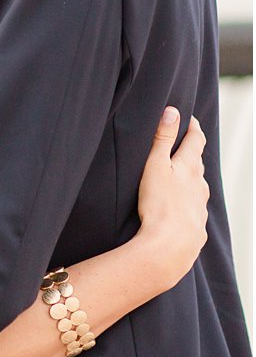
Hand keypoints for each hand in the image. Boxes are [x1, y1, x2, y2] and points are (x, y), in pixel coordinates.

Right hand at [134, 107, 208, 285]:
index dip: (192, 127)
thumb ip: (163, 138)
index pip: (196, 140)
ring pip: (197, 184)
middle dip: (191, 150)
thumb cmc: (160, 204)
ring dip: (190, 175)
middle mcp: (199, 183)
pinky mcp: (196, 221)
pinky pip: (194, 204)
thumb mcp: (155, 165)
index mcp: (189, 166)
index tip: (188, 118)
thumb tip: (172, 112)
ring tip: (180, 173)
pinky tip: (179, 203)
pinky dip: (188, 197)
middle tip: (183, 142)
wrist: (171, 244)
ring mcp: (200, 203)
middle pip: (197, 162)